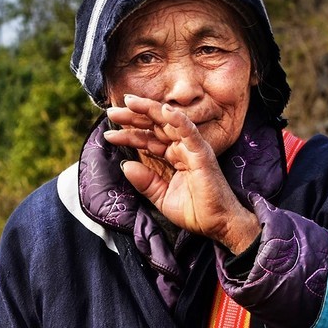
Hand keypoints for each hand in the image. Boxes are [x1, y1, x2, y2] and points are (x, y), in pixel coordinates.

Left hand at [104, 94, 259, 252]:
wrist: (218, 225)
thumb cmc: (196, 212)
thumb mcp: (161, 197)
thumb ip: (145, 182)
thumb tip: (125, 165)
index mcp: (173, 157)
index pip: (148, 140)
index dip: (128, 135)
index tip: (108, 134)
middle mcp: (182, 149)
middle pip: (155, 126)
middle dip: (133, 117)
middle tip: (111, 110)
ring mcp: (192, 149)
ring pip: (169, 123)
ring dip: (150, 111)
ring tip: (129, 103)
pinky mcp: (203, 154)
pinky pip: (190, 133)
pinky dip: (178, 120)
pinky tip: (164, 110)